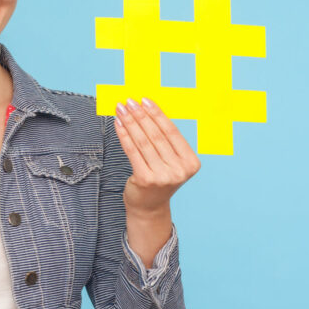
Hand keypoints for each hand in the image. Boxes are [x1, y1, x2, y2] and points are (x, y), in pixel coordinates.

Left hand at [113, 97, 199, 215]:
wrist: (149, 207)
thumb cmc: (159, 179)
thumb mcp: (170, 161)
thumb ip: (164, 141)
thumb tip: (147, 109)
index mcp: (191, 163)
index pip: (172, 132)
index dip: (157, 114)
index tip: (145, 100)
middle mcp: (179, 170)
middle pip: (156, 135)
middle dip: (140, 115)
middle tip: (129, 101)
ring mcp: (163, 176)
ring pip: (143, 141)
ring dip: (130, 122)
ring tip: (121, 109)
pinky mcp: (145, 179)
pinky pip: (132, 151)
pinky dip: (124, 135)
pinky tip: (118, 124)